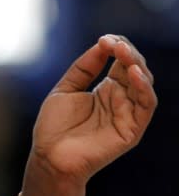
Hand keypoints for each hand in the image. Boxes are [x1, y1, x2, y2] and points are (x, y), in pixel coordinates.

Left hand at [30, 35, 156, 188]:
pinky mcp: (132, 130)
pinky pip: (146, 106)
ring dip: (137, 66)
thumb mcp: (66, 89)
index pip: (121, 63)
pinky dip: (144, 88)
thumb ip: (84, 68)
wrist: (50, 157)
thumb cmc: (54, 127)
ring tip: (124, 52)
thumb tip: (102, 44)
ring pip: (144, 85)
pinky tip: (133, 73)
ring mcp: (127, 114)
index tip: (104, 39)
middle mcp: (120, 100)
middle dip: (127, 53)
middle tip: (115, 43)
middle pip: (134, 70)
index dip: (116, 48)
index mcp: (106, 90)